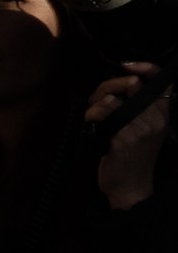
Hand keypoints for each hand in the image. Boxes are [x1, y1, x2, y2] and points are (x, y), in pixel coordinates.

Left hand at [87, 64, 166, 211]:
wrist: (130, 186)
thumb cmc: (131, 157)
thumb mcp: (143, 129)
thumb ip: (137, 108)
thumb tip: (117, 85)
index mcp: (163, 113)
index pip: (162, 80)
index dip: (144, 66)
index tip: (126, 66)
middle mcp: (156, 117)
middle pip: (130, 84)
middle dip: (107, 86)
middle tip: (97, 100)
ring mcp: (141, 127)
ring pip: (111, 98)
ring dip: (94, 104)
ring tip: (93, 117)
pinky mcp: (124, 136)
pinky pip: (101, 113)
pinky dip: (90, 116)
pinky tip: (91, 126)